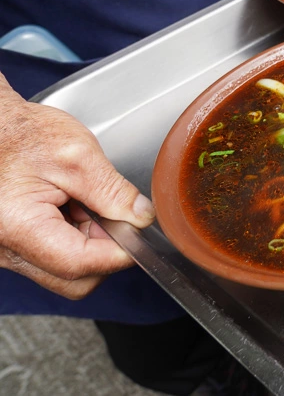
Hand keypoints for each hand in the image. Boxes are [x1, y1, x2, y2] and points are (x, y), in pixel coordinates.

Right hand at [0, 76, 154, 298]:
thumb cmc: (19, 134)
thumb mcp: (76, 155)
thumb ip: (113, 191)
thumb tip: (141, 217)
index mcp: (19, 227)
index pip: (80, 264)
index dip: (119, 253)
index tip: (139, 234)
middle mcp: (6, 249)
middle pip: (73, 279)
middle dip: (105, 251)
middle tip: (114, 215)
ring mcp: (7, 251)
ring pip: (64, 272)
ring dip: (89, 244)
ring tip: (85, 203)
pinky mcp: (12, 245)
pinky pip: (51, 257)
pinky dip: (73, 238)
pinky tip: (71, 208)